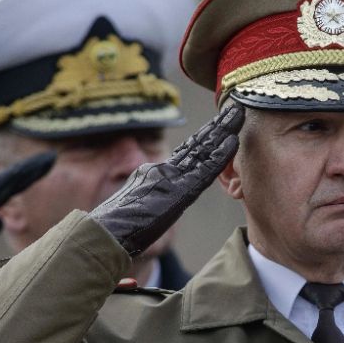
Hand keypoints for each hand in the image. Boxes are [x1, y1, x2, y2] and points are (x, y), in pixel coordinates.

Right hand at [90, 104, 244, 255]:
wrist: (105, 234)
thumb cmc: (117, 229)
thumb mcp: (135, 207)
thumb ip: (148, 197)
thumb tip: (152, 198)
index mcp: (155, 174)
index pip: (186, 152)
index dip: (204, 137)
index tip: (219, 124)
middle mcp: (164, 171)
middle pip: (196, 145)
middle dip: (217, 126)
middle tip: (235, 108)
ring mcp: (171, 178)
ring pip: (203, 150)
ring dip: (223, 131)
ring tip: (238, 114)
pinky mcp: (178, 191)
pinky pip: (205, 171)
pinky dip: (220, 155)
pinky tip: (233, 141)